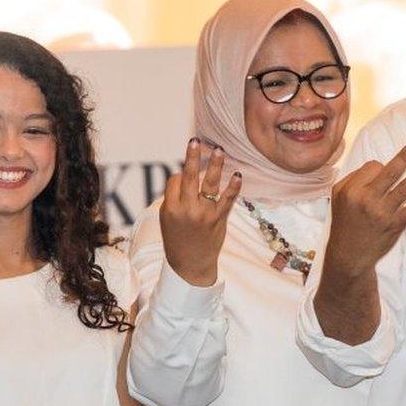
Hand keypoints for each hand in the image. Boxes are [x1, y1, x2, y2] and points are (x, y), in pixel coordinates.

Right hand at [160, 138, 241, 285]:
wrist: (190, 264)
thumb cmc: (177, 238)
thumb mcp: (167, 218)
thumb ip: (175, 197)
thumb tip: (185, 172)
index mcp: (170, 208)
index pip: (175, 180)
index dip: (180, 176)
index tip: (182, 180)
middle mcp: (187, 209)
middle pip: (188, 176)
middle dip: (191, 156)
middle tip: (195, 140)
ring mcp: (204, 213)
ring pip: (209, 184)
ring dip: (214, 165)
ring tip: (219, 150)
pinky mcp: (219, 219)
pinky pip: (228, 199)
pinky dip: (233, 187)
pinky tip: (237, 174)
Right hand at [325, 140, 405, 275]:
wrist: (349, 254)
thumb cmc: (345, 222)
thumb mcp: (338, 196)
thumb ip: (353, 178)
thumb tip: (376, 166)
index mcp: (352, 190)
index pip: (373, 167)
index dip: (379, 167)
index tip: (381, 172)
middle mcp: (367, 199)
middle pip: (390, 172)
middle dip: (405, 157)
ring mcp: (382, 212)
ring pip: (404, 188)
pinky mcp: (395, 224)